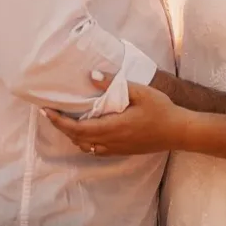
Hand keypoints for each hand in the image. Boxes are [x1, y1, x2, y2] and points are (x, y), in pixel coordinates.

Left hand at [45, 77, 190, 156]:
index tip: (46, 111)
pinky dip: (85, 141)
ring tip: (65, 120)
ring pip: (86, 146)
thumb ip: (114, 84)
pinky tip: (86, 130)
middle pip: (78, 139)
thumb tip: (91, 75)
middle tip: (49, 113)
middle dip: (61, 127)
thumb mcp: (140, 91)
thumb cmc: (161, 109)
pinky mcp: (122, 151)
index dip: (59, 121)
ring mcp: (117, 149)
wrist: (179, 131)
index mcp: (113, 127)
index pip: (78, 128)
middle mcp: (111, 141)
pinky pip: (96, 150)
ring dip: (72, 135)